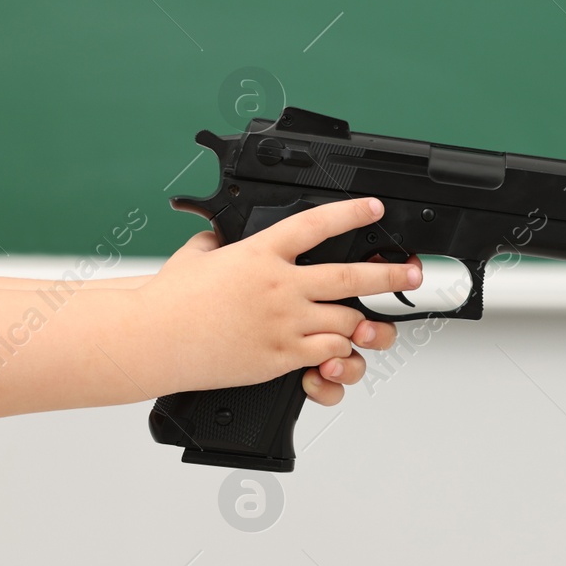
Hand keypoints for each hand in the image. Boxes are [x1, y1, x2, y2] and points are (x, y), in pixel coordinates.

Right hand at [140, 198, 422, 395]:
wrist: (154, 339)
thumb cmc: (169, 300)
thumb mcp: (196, 256)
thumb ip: (218, 243)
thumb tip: (221, 237)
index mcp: (260, 253)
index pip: (316, 225)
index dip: (351, 214)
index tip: (374, 209)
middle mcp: (280, 285)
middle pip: (351, 276)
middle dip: (389, 274)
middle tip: (411, 273)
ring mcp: (283, 322)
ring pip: (346, 321)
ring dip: (359, 323)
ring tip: (369, 323)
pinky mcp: (280, 357)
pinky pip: (326, 353)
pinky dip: (337, 353)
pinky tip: (336, 350)